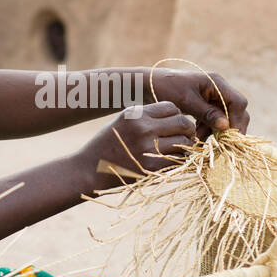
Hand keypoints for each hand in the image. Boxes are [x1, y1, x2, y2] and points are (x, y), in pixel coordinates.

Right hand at [78, 101, 196, 189]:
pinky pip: (178, 160)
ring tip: (178, 149)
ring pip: (184, 142)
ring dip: (185, 146)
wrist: (89, 169)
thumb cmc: (108, 144)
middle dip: (187, 129)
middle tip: (185, 136)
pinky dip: (180, 160)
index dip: (177, 115)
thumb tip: (178, 115)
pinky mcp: (151, 167)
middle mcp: (142, 128)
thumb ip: (147, 117)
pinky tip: (172, 160)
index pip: (172, 107)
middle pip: (182, 123)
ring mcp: (147, 148)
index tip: (175, 124)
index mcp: (135, 113)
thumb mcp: (123, 121)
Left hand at [148, 69, 249, 139]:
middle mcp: (218, 90)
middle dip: (229, 129)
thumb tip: (226, 126)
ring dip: (215, 133)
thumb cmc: (166, 88)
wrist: (149, 85)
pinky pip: (213, 122)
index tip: (229, 137)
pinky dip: (207, 131)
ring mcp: (212, 98)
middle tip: (221, 145)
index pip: (238, 102)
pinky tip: (196, 139)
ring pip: (224, 120)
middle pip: (235, 112)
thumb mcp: (186, 101)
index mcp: (216, 82)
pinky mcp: (205, 107)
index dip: (237, 120)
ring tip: (199, 141)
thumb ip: (207, 113)